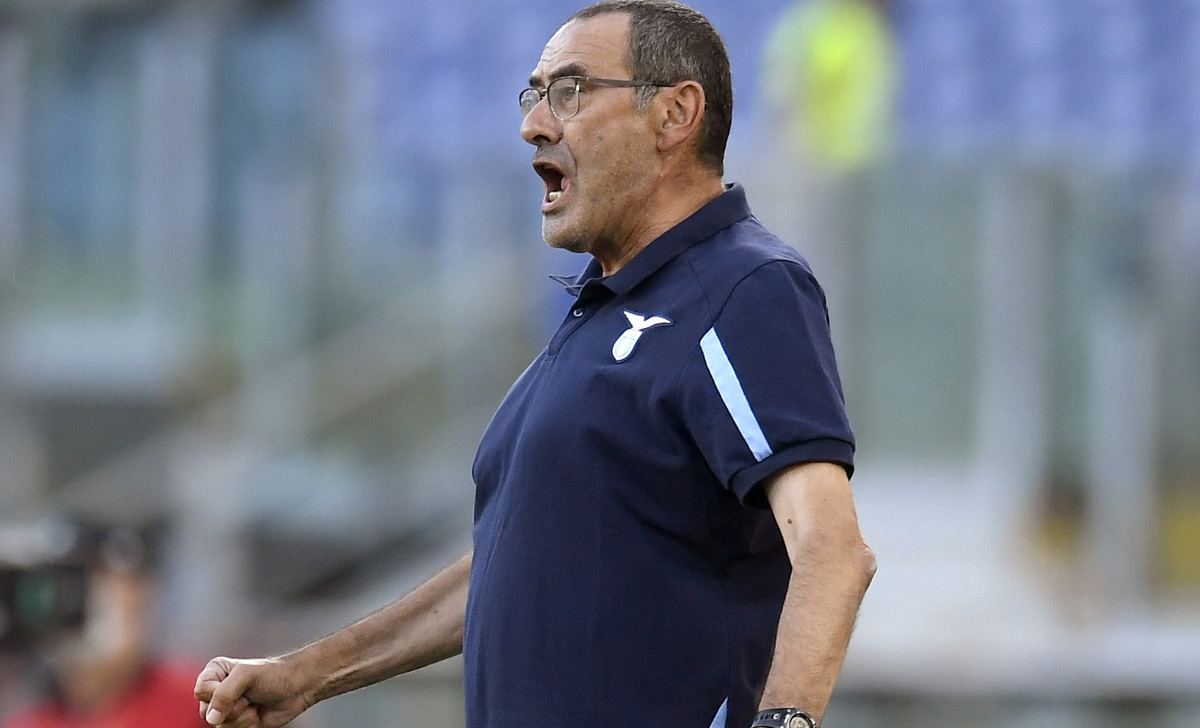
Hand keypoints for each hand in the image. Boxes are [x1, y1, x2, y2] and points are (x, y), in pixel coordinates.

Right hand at [194, 656, 314, 727]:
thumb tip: (211, 718)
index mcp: (215, 673)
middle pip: (205, 712)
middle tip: (248, 696)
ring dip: (241, 717)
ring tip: (253, 704)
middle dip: (231, 708)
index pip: (201, 691)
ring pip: (219, 725)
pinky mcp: (238, 723)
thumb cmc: (274, 674)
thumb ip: (224, 693)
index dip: (216, 694)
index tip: (237, 686)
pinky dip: (246, 725)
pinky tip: (256, 714)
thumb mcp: (246, 675)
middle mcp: (218, 691)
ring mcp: (227, 709)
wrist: (297, 688)